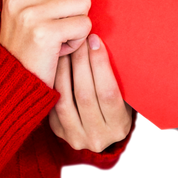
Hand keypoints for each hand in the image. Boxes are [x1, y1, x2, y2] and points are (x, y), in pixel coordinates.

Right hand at [0, 0, 98, 89]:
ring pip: (83, 1)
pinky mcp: (44, 32)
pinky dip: (79, 40)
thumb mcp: (27, 11)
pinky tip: (62, 49)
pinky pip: (84, 25)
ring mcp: (30, 12)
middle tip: (61, 19)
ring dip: (80, 21)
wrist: (12, 84)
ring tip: (60, 37)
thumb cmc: (30, 47)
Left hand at [48, 34, 133, 152]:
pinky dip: (54, 83)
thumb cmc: (116, 105)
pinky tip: (56, 65)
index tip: (95, 40)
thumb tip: (100, 43)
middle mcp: (97, 137)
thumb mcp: (124, 96)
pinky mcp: (60, 134)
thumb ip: (116, 77)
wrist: (100, 132)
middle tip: (78, 39)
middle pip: (85, 95)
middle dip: (81, 62)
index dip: (100, 64)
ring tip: (65, 49)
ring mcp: (76, 138)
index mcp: (119, 126)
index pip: (108, 92)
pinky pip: (53, 106)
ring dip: (64, 70)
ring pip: (65, 100)